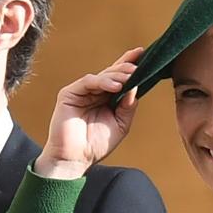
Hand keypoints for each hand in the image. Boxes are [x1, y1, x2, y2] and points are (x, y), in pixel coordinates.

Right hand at [34, 48, 142, 178]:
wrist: (75, 159)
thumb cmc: (95, 144)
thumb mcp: (120, 125)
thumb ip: (128, 106)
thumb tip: (135, 88)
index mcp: (106, 98)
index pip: (119, 77)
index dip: (129, 64)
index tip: (143, 53)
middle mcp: (94, 92)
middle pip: (112, 73)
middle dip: (126, 69)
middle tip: (138, 67)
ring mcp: (81, 92)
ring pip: (102, 76)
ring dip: (117, 75)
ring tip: (129, 77)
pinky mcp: (69, 94)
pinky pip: (87, 82)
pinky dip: (102, 82)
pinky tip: (115, 86)